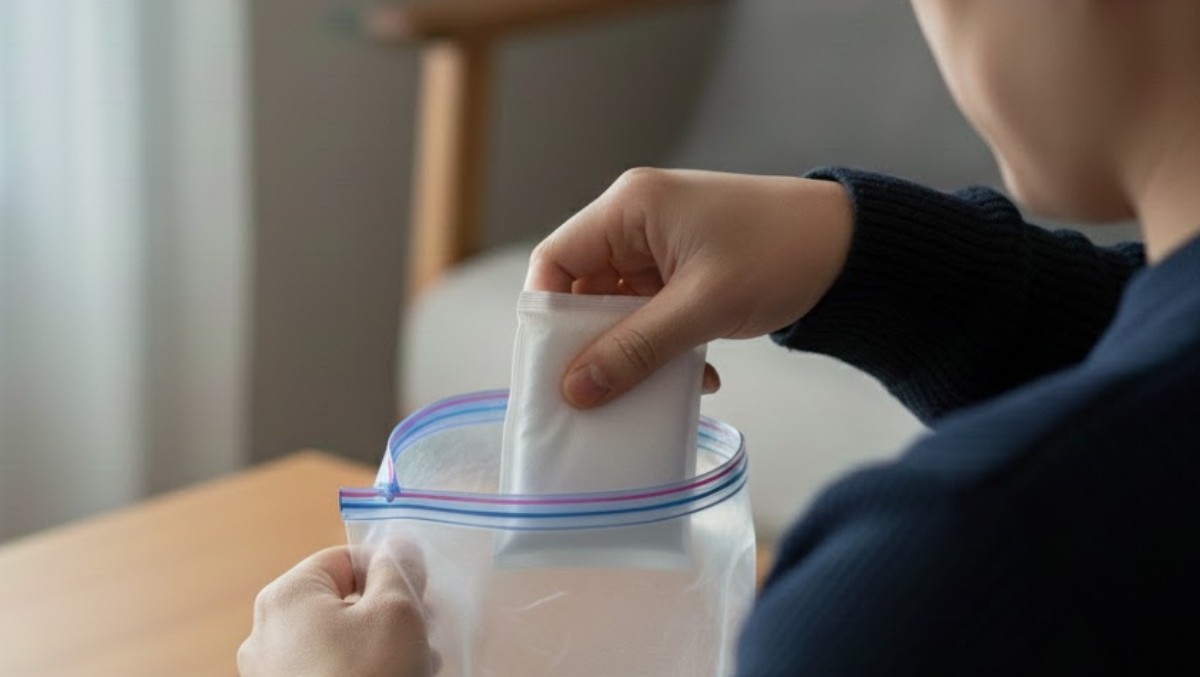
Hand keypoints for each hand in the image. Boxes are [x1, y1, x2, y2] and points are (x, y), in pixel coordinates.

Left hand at [238, 544, 435, 676]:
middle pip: (340, 603)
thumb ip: (397, 568)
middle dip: (387, 615)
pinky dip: (357, 673)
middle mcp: (264, 632)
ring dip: (378, 648)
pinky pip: (323, 672)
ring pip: (335, 642)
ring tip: (415, 667)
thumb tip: (397, 544)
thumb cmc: (370, 676)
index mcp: (286, 596)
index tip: (420, 599)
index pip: (346, 559)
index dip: (389, 573)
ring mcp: (268, 674)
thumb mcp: (397, 611)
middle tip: (424, 636)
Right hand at [527, 168, 853, 407]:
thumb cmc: (782, 255)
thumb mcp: (703, 307)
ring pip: (619, 307)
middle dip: (593, 341)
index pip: (555, 259)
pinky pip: (653, 313)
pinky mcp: (686, 270)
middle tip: (598, 391)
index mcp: (631, 207)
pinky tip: (699, 373)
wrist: (855, 249)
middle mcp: (638, 221)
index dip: (546, 312)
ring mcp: (662, 246)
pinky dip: (665, 346)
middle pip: (584, 287)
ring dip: (636, 350)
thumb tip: (576, 389)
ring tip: (655, 387)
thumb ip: (636, 348)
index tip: (553, 366)